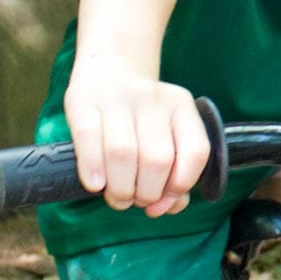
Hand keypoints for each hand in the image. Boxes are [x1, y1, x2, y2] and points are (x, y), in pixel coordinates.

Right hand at [61, 65, 211, 216]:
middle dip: (147, 193)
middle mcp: (153, 98)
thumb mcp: (167, 134)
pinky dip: (93, 171)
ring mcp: (119, 99)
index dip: (180, 185)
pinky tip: (96, 185)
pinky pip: (89, 141)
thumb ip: (174, 175)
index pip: (195, 151)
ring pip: (123, 153)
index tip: (164, 200)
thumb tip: (163, 208)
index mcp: (182, 106)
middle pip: (157, 159)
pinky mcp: (85, 104)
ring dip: (121, 189)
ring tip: (118, 196)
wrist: (108, 71)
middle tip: (136, 199)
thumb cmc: (140, 119)